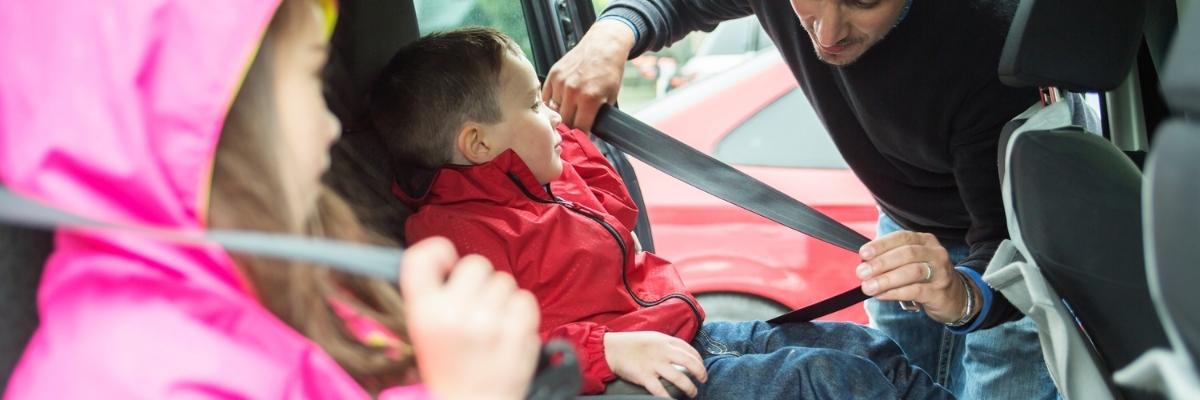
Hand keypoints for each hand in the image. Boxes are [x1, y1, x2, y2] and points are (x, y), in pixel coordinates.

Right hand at [401, 237, 541, 399]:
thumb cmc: (449, 368)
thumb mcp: (423, 331)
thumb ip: (432, 294)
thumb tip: (449, 259)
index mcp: (424, 312)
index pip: (423, 257)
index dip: (438, 251)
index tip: (448, 263)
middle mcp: (454, 313)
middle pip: (476, 263)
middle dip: (478, 280)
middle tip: (474, 305)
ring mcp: (489, 322)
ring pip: (504, 280)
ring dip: (501, 297)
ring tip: (491, 323)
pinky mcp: (517, 332)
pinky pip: (525, 298)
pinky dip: (521, 310)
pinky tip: (509, 328)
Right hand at [542, 19, 635, 131]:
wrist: (603, 45)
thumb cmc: (609, 71)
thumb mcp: (611, 96)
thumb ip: (598, 115)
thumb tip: (589, 131)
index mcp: (589, 99)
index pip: (579, 128)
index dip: (582, 136)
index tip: (582, 138)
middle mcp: (573, 91)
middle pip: (565, 121)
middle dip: (570, 126)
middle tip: (575, 126)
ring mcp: (561, 82)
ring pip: (554, 110)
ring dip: (561, 113)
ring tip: (569, 110)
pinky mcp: (553, 75)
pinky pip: (547, 97)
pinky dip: (552, 102)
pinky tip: (560, 101)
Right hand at [603, 331, 707, 397]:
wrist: (611, 349)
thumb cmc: (631, 344)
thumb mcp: (652, 338)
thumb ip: (667, 345)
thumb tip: (682, 354)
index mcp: (665, 341)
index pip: (689, 350)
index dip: (699, 360)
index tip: (701, 367)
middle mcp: (662, 352)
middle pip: (689, 362)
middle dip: (700, 373)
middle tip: (703, 380)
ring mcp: (654, 364)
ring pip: (679, 377)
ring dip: (689, 387)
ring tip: (692, 392)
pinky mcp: (644, 376)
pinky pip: (660, 390)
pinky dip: (668, 398)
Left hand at [856, 231, 979, 323]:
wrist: (957, 297)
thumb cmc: (927, 277)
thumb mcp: (913, 261)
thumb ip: (892, 259)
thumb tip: (864, 263)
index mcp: (925, 241)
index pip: (902, 237)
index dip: (881, 245)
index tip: (863, 254)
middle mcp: (935, 253)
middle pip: (907, 253)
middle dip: (881, 263)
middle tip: (862, 273)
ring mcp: (941, 272)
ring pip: (912, 271)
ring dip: (886, 279)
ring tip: (868, 287)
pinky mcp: (940, 291)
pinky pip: (916, 291)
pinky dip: (895, 292)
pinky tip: (881, 295)